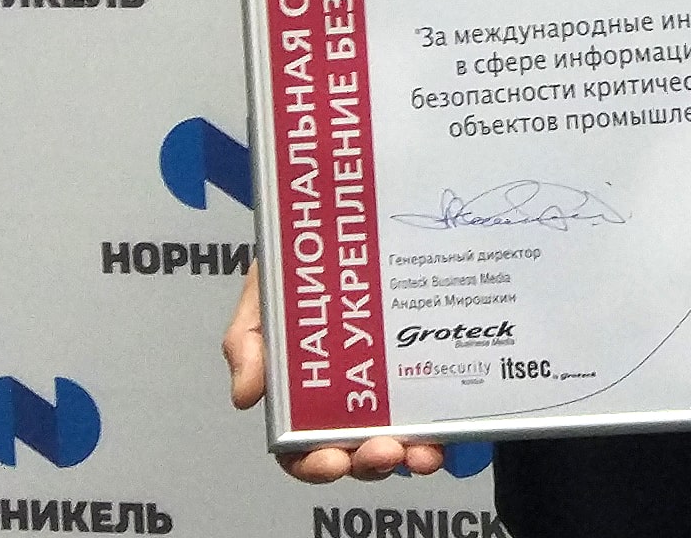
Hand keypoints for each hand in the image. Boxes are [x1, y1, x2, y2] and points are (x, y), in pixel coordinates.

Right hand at [224, 267, 446, 482]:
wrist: (344, 226)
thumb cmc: (297, 269)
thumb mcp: (262, 298)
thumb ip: (247, 341)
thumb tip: (245, 396)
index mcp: (302, 394)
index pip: (301, 449)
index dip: (314, 465)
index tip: (332, 461)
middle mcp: (346, 398)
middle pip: (354, 453)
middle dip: (369, 464)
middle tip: (386, 452)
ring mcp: (388, 387)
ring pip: (398, 441)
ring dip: (410, 457)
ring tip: (423, 453)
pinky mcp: (422, 367)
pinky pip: (432, 409)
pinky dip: (439, 430)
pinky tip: (445, 433)